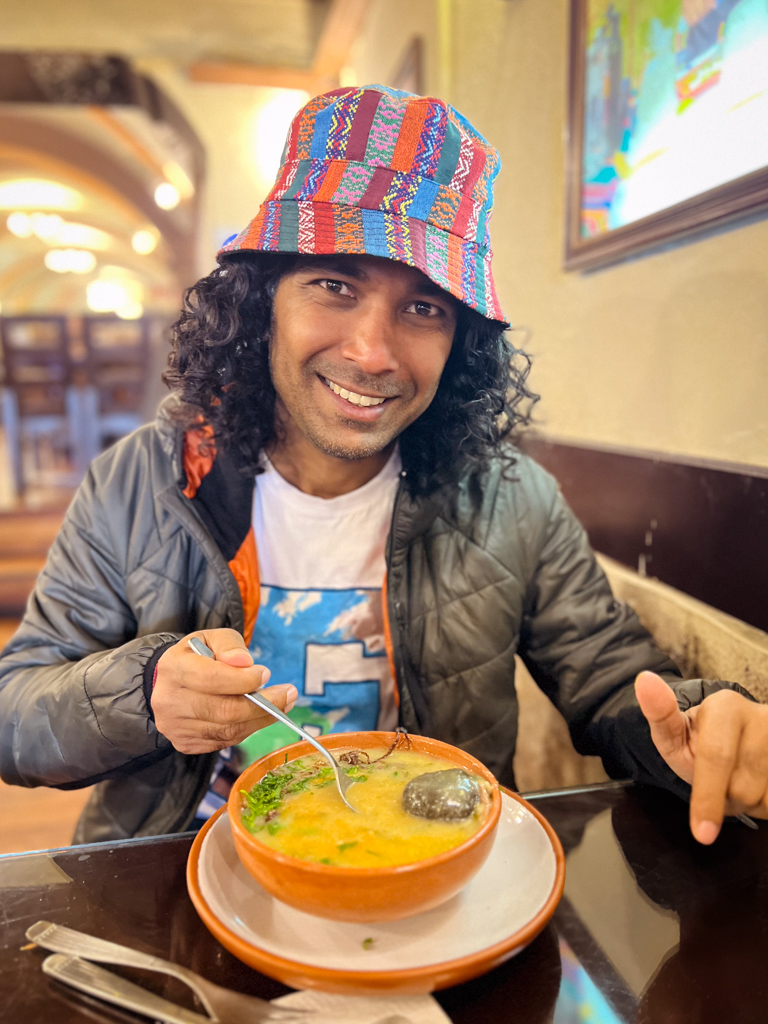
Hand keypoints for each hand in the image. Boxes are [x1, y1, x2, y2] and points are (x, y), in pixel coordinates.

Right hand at [152, 628, 296, 754]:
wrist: (170, 682)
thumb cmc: (197, 657)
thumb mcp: (211, 638)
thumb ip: (230, 645)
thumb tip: (245, 663)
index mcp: (174, 668)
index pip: (212, 678)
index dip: (244, 679)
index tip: (266, 673)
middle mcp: (170, 701)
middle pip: (224, 710)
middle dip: (263, 704)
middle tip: (288, 694)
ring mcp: (176, 727)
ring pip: (228, 730)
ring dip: (261, 719)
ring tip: (283, 704)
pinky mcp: (186, 743)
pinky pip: (225, 741)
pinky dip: (248, 729)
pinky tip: (260, 716)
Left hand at [636, 671, 767, 843]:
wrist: (743, 736)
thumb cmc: (702, 739)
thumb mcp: (676, 732)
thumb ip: (660, 714)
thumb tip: (644, 681)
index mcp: (726, 706)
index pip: (716, 757)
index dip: (707, 799)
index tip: (701, 835)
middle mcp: (762, 717)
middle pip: (739, 787)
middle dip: (724, 800)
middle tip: (717, 785)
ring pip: (763, 799)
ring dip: (748, 803)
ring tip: (740, 779)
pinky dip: (765, 803)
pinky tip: (760, 784)